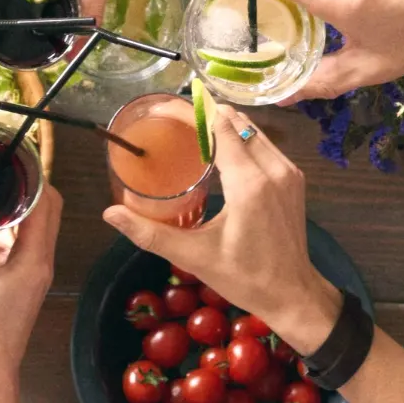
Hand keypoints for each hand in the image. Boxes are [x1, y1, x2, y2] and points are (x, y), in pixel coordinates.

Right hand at [0, 187, 57, 396]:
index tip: (8, 154)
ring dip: (15, 204)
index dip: (32, 175)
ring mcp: (33, 272)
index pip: (46, 203)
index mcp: (33, 261)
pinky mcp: (22, 281)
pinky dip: (6, 226)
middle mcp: (41, 262)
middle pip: (45, 209)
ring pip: (34, 225)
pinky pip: (21, 242)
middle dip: (24, 184)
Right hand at [101, 100, 341, 352]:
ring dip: (224, 124)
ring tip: (191, 129)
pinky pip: (264, 145)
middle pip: (237, 122)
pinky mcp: (293, 179)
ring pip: (253, 130)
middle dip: (205, 113)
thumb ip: (150, 233)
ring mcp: (288, 172)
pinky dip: (241, 138)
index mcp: (249, 183)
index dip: (192, 111)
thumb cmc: (245, 277)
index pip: (221, 127)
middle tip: (171, 118)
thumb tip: (110, 214)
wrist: (293, 294)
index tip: (164, 108)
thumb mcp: (194, 257)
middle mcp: (273, 169)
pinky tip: (219, 150)